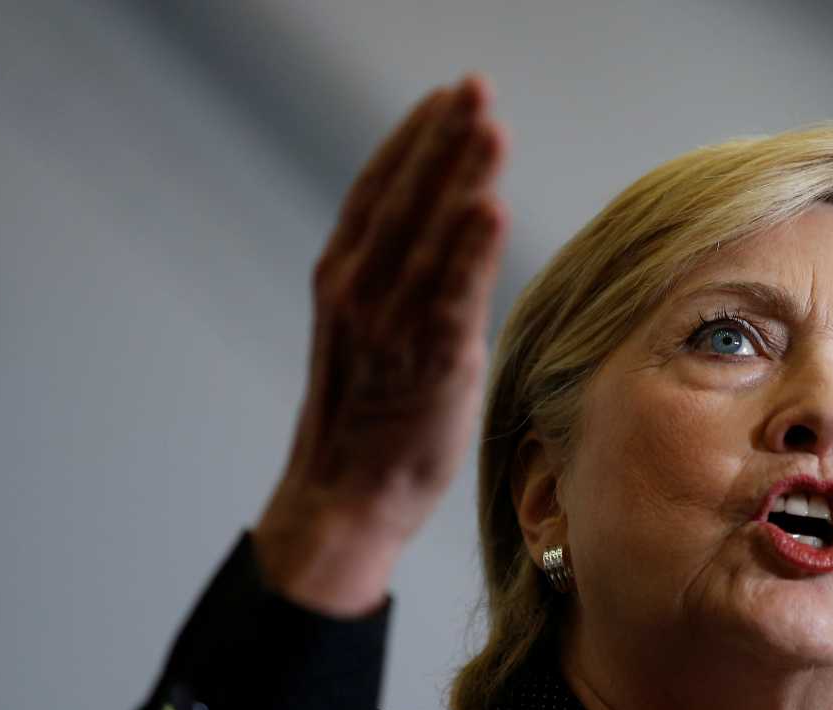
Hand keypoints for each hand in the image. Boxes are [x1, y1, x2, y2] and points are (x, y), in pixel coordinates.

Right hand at [254, 75, 507, 615]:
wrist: (343, 498)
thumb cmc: (370, 423)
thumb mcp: (380, 339)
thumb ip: (410, 289)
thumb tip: (458, 250)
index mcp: (342, 280)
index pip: (376, 191)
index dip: (411, 140)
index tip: (443, 98)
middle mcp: (357, 293)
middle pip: (403, 199)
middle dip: (440, 138)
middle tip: (474, 88)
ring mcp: (388, 326)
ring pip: (427, 237)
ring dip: (459, 177)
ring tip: (489, 125)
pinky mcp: (426, 363)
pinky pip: (449, 295)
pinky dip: (468, 250)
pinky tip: (489, 206)